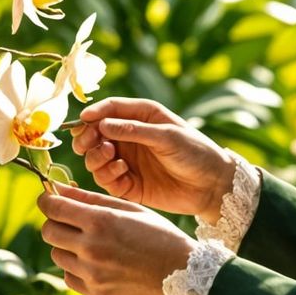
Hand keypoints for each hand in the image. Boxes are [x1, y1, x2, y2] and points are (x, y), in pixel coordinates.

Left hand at [36, 183, 192, 294]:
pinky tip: (96, 261)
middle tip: (71, 220)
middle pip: (48, 231)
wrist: (184, 274)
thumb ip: (91, 198)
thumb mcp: (130, 209)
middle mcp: (91, 248)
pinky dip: (75, 267)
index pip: (52, 207)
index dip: (47, 200)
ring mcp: (92, 274)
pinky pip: (69, 276)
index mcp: (100, 221)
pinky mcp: (95, 293)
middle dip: (55, 221)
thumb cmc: (160, 235)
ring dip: (66, 245)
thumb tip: (58, 188)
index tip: (50, 198)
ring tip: (90, 242)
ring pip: (56, 254)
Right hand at [70, 98, 232, 217]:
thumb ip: (134, 130)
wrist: (212, 185)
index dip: (94, 113)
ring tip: (110, 155)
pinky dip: (106, 175)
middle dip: (87, 138)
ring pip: (95, 157)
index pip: (110, 109)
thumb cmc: (195, 152)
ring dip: (95, 156)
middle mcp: (130, 137)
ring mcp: (128, 161)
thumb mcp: (167, 136)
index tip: (83, 120)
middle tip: (90, 143)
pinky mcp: (129, 184)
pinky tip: (121, 171)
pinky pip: (106, 179)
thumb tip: (101, 124)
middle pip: (95, 134)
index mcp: (142, 116)